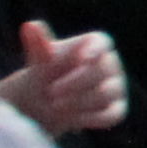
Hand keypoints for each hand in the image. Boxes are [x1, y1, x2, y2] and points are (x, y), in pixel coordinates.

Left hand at [0, 18, 128, 138]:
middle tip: (50, 93)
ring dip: (78, 102)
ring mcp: (116, 87)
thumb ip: (38, 44)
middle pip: (102, 71)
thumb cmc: (46, 74)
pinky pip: (111, 115)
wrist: (47, 102)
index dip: (95, 50)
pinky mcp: (117, 109)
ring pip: (106, 94)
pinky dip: (90, 118)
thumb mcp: (40, 60)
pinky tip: (70, 122)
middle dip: (75, 83)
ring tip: (55, 106)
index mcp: (96, 45)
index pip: (102, 44)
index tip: (82, 59)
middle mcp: (111, 64)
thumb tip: (29, 25)